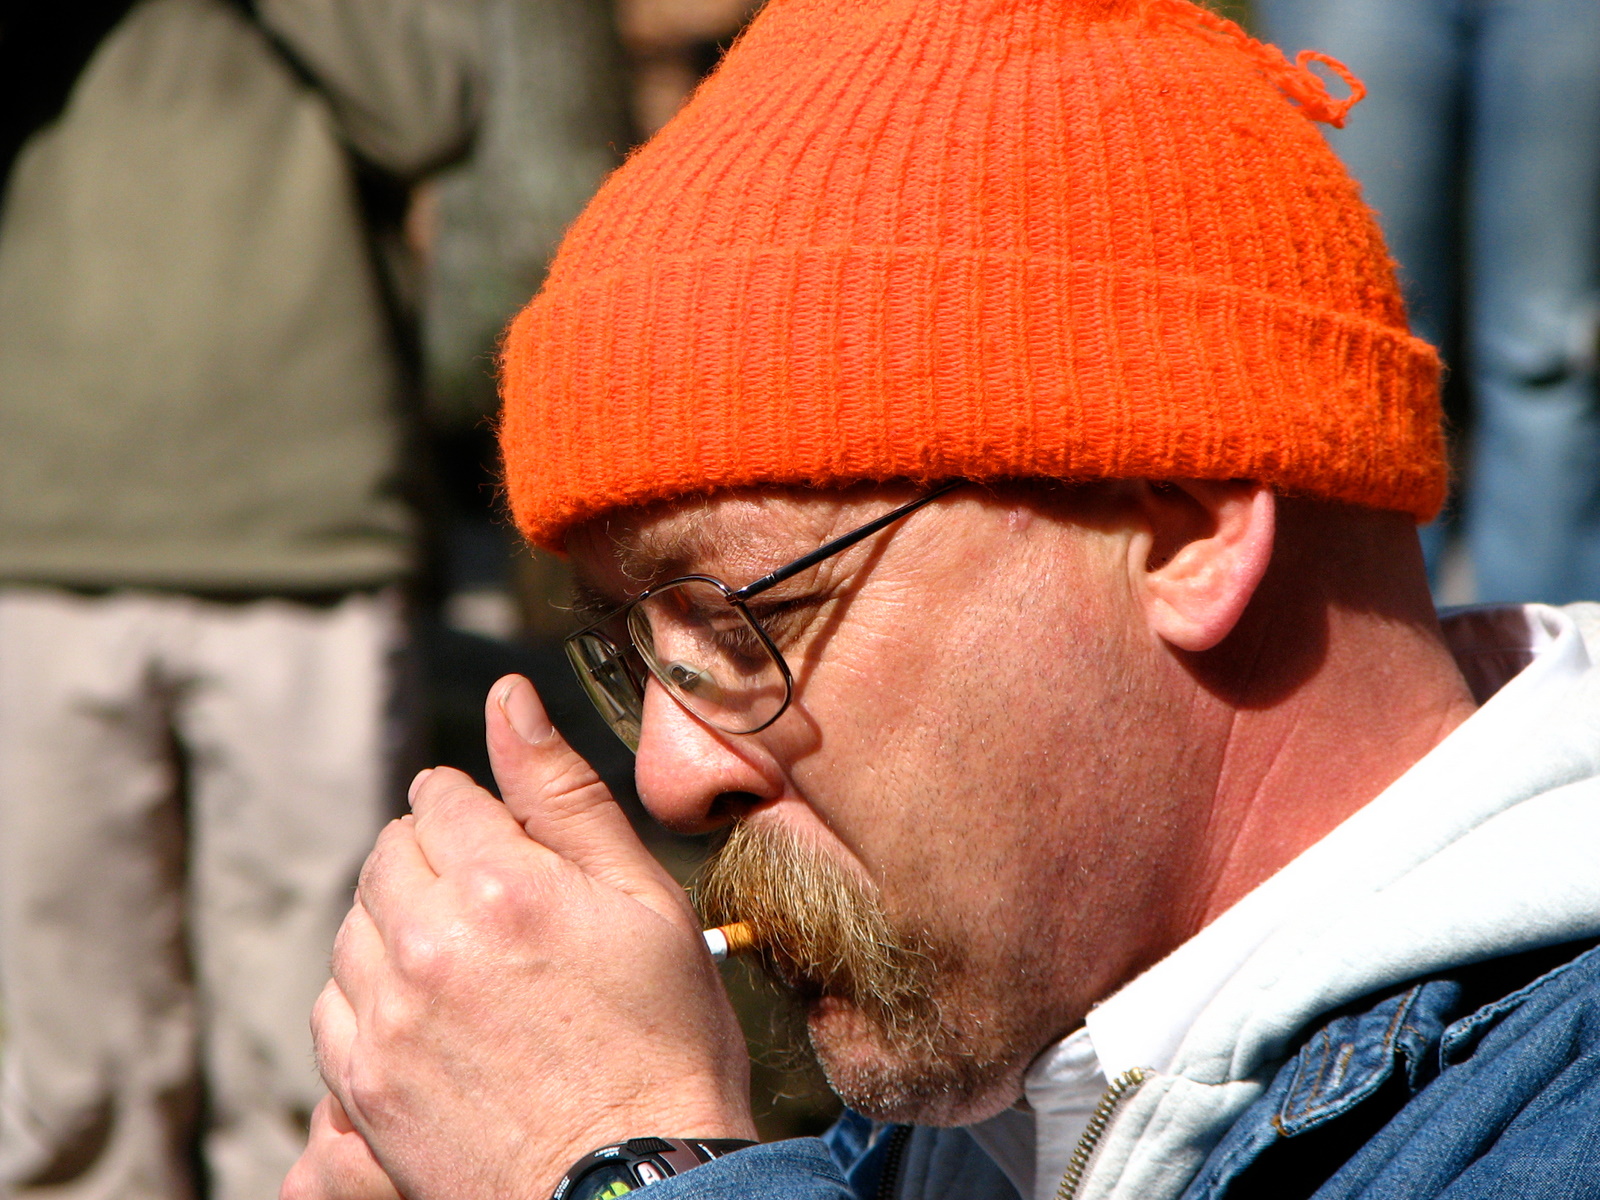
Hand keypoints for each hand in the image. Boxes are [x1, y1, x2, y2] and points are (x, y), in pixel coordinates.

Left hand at [296, 675, 754, 1199]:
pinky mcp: (363, 1087)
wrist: (638, 1184)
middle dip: (434, 860)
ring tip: (470, 965)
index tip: (510, 847)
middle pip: (387, 854)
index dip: (478, 812)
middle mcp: (425, 943)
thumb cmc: (664, 1041)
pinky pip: (332, 1007)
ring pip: (354, 927)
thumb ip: (564, 794)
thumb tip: (509, 699)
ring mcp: (384, 1021)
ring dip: (399, 926)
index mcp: (498, 883)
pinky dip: (370, 995)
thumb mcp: (643, 900)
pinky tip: (430, 1015)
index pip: (437, 795)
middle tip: (498, 909)